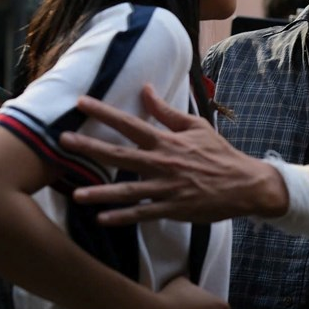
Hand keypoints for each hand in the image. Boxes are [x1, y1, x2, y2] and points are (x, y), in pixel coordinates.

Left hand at [60, 85, 287, 224]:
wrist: (244, 184)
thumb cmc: (219, 153)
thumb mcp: (196, 127)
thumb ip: (167, 111)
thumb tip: (146, 89)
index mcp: (167, 141)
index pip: (130, 123)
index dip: (105, 112)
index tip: (81, 102)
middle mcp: (163, 163)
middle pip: (120, 154)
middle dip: (90, 148)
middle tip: (63, 142)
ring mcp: (167, 188)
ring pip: (128, 191)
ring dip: (101, 193)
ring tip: (75, 194)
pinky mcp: (172, 209)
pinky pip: (143, 214)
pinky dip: (123, 217)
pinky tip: (102, 219)